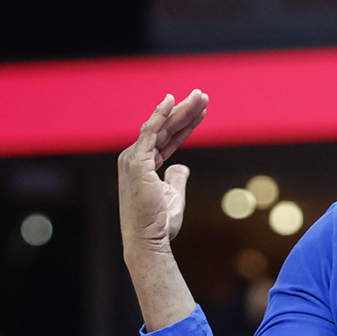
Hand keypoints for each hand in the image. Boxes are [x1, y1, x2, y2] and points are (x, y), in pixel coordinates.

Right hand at [118, 90, 208, 254]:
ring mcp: (134, 158)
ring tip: (199, 96)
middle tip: (203, 95)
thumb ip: (177, 177)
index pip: (168, 138)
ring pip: (162, 127)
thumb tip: (181, 166)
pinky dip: (160, 115)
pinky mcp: (136, 162)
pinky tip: (171, 101)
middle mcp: (135, 157)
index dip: (186, 124)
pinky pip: (149, 132)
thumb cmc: (159, 223)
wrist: (147, 240)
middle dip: (185, 111)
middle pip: (166, 128)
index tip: (202, 110)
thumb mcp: (174, 195)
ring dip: (181, 110)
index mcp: (144, 164)